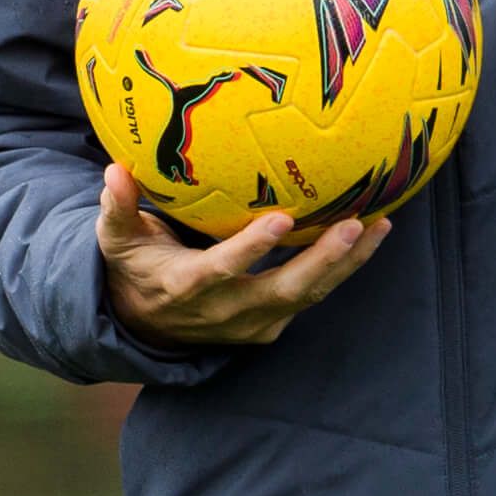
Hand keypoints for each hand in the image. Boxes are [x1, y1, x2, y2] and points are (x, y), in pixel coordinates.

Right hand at [96, 162, 385, 346]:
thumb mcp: (117, 240)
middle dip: (323, 261)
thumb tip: (115, 170)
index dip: (252, 250)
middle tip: (355, 224)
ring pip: (308, 295)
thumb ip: (117, 208)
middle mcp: (226, 311)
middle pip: (283, 290)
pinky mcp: (271, 325)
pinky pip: (312, 297)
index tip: (281, 219)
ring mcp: (253, 323)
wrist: (146, 325)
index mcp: (188, 287)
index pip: (222, 270)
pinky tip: (369, 236)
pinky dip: (342, 270)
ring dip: (347, 264)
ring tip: (380, 226)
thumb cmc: (135, 267)